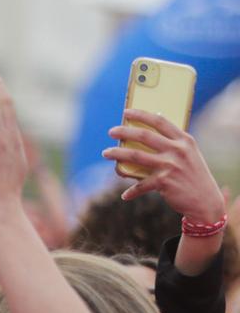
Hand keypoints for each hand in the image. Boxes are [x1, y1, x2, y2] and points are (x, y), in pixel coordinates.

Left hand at [105, 108, 225, 221]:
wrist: (205, 200)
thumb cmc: (192, 175)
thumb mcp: (189, 154)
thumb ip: (174, 143)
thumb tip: (149, 132)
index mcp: (184, 140)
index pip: (160, 121)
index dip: (141, 115)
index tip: (126, 112)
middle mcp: (178, 150)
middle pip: (144, 136)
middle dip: (125, 132)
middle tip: (111, 131)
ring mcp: (170, 165)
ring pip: (136, 156)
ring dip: (117, 154)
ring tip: (105, 153)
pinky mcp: (164, 182)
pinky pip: (141, 185)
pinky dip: (132, 191)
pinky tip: (125, 195)